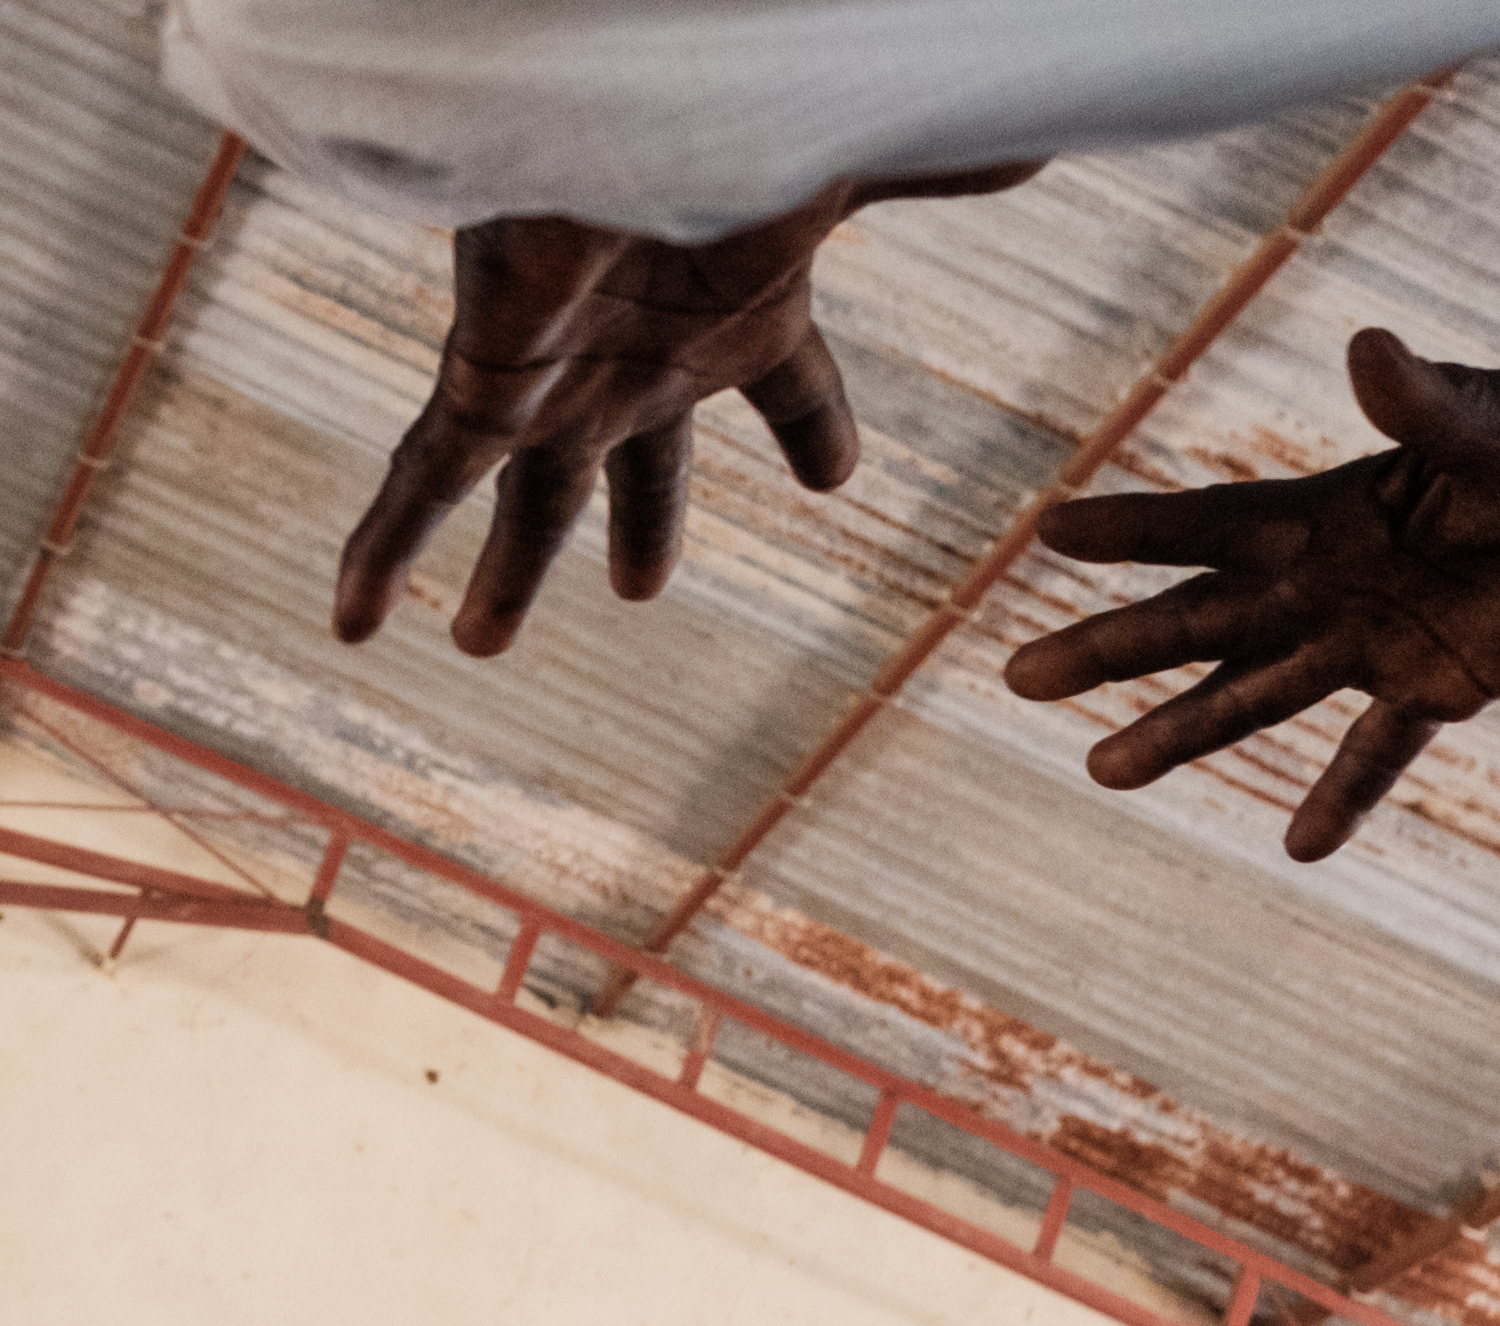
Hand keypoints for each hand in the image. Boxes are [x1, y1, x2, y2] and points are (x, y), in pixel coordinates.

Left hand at [336, 163, 1039, 655]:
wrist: (605, 96)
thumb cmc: (725, 126)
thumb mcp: (839, 170)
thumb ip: (927, 171)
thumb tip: (1042, 150)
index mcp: (742, 319)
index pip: (799, 397)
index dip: (817, 434)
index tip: (832, 476)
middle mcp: (645, 360)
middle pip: (643, 475)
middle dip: (640, 532)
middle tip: (638, 591)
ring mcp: (559, 379)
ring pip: (527, 502)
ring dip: (508, 575)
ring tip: (478, 643)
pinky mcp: (484, 381)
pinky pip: (423, 484)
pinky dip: (385, 553)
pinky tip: (349, 624)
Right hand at [1005, 329, 1499, 859]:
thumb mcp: (1488, 428)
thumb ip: (1426, 404)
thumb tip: (1366, 350)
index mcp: (1331, 512)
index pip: (1210, 525)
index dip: (1130, 529)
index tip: (1044, 531)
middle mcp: (1329, 582)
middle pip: (1200, 623)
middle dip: (1108, 649)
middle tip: (1015, 676)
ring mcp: (1370, 643)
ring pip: (1256, 698)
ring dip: (1179, 733)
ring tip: (1100, 772)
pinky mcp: (1432, 691)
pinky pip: (1376, 756)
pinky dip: (1343, 798)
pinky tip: (1299, 848)